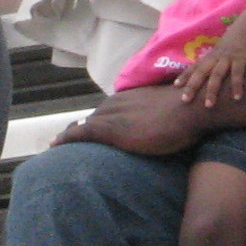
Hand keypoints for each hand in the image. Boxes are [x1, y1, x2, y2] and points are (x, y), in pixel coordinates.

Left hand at [54, 83, 210, 155]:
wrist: (191, 108)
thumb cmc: (188, 111)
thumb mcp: (171, 113)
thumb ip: (162, 118)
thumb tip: (168, 126)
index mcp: (131, 99)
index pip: (107, 111)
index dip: (94, 121)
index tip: (82, 129)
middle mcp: (118, 103)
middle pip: (93, 117)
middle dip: (78, 128)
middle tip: (62, 140)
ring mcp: (113, 115)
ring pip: (84, 124)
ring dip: (70, 135)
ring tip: (55, 146)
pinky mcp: (111, 129)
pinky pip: (82, 132)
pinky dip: (67, 138)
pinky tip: (54, 145)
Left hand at [179, 21, 245, 107]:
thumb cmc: (239, 37)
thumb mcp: (224, 47)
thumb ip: (218, 57)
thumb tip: (213, 67)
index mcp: (212, 55)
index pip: (195, 66)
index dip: (185, 75)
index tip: (176, 86)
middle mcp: (217, 56)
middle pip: (201, 72)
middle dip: (192, 86)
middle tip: (184, 100)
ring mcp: (228, 57)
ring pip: (216, 75)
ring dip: (212, 90)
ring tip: (208, 105)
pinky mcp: (241, 57)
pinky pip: (237, 74)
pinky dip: (236, 85)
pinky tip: (236, 97)